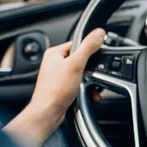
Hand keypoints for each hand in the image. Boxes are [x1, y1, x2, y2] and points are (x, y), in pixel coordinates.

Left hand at [3, 28, 104, 146]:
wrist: (47, 114)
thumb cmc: (54, 91)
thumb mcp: (75, 64)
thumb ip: (88, 47)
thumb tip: (99, 33)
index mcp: (55, 53)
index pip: (78, 44)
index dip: (89, 51)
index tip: (96, 59)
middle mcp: (55, 64)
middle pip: (82, 60)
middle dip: (91, 71)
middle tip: (91, 77)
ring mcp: (59, 77)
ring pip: (82, 74)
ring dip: (89, 82)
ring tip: (87, 88)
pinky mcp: (63, 88)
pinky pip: (79, 85)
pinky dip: (86, 90)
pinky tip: (86, 95)